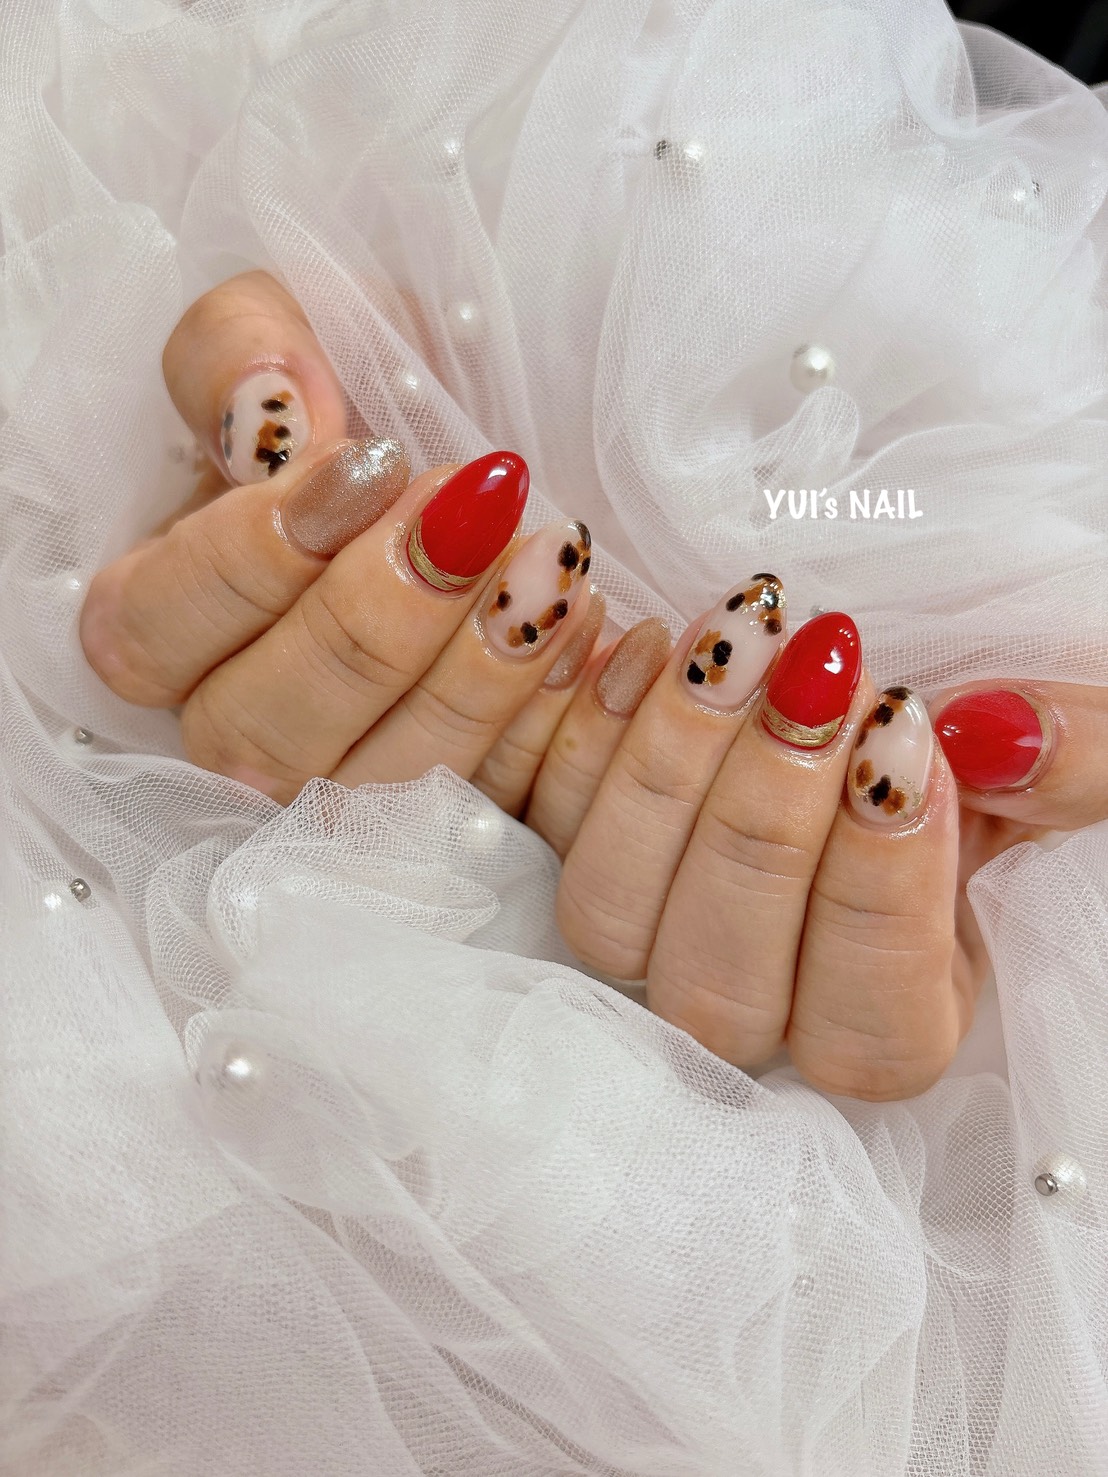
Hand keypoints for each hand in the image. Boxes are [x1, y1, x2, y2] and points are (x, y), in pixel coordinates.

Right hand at [79, 271, 597, 801]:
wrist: (478, 464)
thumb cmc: (365, 402)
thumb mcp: (293, 335)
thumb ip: (239, 352)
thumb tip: (266, 420)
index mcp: (158, 624)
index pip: (152, 631)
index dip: (252, 556)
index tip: (368, 464)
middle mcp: (232, 730)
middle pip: (256, 734)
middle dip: (368, 624)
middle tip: (469, 514)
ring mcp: (334, 793)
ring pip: (375, 788)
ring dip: (469, 679)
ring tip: (551, 564)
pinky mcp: (440, 814)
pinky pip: (484, 805)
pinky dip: (544, 720)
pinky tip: (587, 625)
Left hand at [505, 578, 1107, 1100]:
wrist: (871, 682)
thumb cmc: (984, 737)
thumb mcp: (1075, 749)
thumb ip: (1075, 764)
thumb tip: (993, 737)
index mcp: (883, 1022)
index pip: (865, 1030)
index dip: (877, 893)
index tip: (905, 737)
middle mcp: (753, 1005)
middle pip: (716, 987)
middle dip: (764, 822)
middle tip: (816, 673)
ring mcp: (649, 935)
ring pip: (609, 914)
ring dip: (664, 768)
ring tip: (731, 633)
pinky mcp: (575, 848)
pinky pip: (535, 821)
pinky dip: (573, 726)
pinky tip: (627, 632)